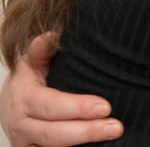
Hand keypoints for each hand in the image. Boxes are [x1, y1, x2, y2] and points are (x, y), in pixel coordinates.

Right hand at [0, 33, 122, 145]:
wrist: (12, 103)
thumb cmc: (30, 79)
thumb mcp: (33, 61)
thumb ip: (42, 50)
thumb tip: (53, 35)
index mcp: (23, 98)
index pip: (50, 105)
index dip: (77, 108)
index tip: (105, 106)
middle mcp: (21, 124)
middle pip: (53, 133)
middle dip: (86, 131)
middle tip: (116, 126)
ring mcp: (25, 142)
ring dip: (84, 143)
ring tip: (112, 134)